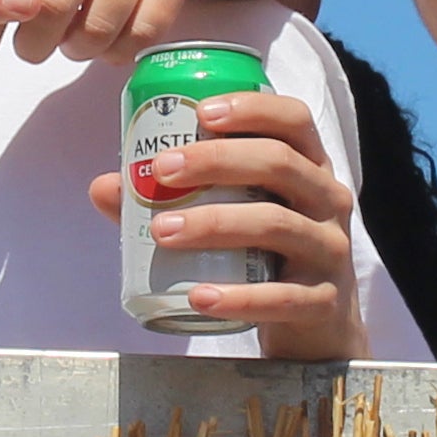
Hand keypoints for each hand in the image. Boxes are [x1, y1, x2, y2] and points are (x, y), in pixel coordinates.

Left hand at [87, 87, 364, 359]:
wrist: (316, 328)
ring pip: (278, 225)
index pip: (294, 120)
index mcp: (309, 167)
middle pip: (280, 163)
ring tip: (163, 231)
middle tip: (162, 170)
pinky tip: (198, 296)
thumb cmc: (268, 257)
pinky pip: (282, 297)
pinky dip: (237, 297)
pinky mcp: (323, 302)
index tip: (202, 112)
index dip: (252, 108)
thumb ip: (173, 201)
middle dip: (217, 160)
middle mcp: (328, 200)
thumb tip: (105, 187)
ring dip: (215, 223)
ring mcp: (330, 251)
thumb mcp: (233, 218)